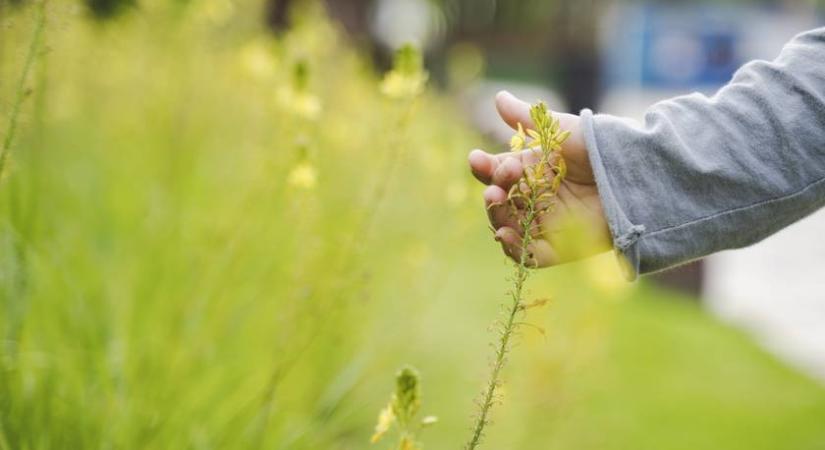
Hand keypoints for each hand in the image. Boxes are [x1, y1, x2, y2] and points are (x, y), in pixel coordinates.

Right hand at [468, 91, 610, 265]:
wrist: (633, 174)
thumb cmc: (599, 146)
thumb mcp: (559, 129)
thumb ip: (526, 117)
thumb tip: (498, 97)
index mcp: (532, 171)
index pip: (499, 173)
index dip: (485, 167)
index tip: (477, 159)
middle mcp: (536, 199)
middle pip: (501, 202)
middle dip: (492, 193)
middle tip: (495, 186)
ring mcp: (546, 224)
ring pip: (509, 227)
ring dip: (497, 217)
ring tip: (497, 202)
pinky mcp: (560, 248)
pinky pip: (530, 255)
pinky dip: (513, 248)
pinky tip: (503, 235)